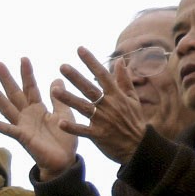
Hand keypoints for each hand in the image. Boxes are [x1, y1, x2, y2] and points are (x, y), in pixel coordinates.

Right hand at [0, 58, 79, 180]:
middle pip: (14, 94)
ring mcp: (22, 126)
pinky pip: (7, 129)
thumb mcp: (64, 113)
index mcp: (38, 109)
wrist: (64, 161)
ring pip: (7, 108)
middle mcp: (27, 115)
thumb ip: (58, 98)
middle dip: (7, 79)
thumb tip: (56, 79)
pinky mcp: (22, 137)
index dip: (27, 74)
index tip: (24, 58)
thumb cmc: (64, 139)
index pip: (30, 87)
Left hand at [52, 47, 149, 163]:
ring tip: (54, 90)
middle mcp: (108, 105)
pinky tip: (60, 122)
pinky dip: (72, 127)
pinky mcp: (99, 135)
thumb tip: (120, 60)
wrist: (139, 146)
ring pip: (83, 107)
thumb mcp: (132, 98)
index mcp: (116, 95)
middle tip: (62, 66)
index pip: (102, 74)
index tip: (80, 49)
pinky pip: (83, 130)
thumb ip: (124, 79)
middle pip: (89, 89)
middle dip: (76, 77)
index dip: (91, 61)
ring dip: (69, 99)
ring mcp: (103, 120)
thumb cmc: (134, 120)